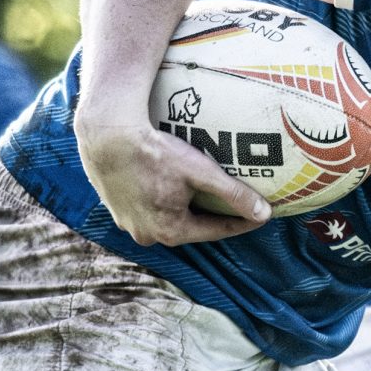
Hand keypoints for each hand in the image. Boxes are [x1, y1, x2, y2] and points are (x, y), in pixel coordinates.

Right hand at [76, 82, 267, 246]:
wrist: (107, 135)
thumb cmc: (154, 152)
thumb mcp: (200, 171)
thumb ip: (233, 194)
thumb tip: (263, 214)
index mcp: (171, 231)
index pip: (217, 230)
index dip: (242, 222)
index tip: (261, 215)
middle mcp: (148, 235)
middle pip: (191, 226)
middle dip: (212, 215)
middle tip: (233, 204)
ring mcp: (129, 223)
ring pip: (168, 218)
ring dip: (185, 208)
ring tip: (200, 194)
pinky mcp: (116, 208)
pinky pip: (148, 208)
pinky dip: (162, 200)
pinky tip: (168, 185)